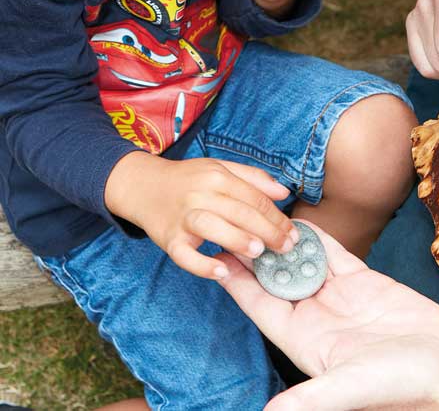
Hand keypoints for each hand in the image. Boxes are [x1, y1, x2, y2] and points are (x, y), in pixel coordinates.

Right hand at [105, 152, 298, 279]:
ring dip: (238, 240)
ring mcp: (183, 217)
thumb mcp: (220, 168)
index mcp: (218, 176)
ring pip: (213, 227)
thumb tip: (284, 192)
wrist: (143, 186)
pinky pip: (184, 255)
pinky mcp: (168, 238)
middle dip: (268, 231)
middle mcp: (201, 194)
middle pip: (240, 212)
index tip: (294, 233)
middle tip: (287, 248)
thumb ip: (253, 178)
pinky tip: (221, 271)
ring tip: (259, 253)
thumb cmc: (188, 179)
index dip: (277, 216)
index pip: (254, 197)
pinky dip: (202, 265)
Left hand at [216, 223, 438, 410]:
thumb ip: (311, 398)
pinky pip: (334, 255)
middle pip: (277, 280)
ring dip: (285, 243)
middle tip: (238, 223)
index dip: (238, 283)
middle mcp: (318, 318)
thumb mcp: (352, 385)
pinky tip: (303, 222)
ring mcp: (341, 299)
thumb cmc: (404, 385)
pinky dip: (319, 239)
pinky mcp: (366, 283)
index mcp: (306, 342)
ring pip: (304, 263)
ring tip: (265, 215)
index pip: (262, 307)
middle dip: (257, 255)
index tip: (218, 257)